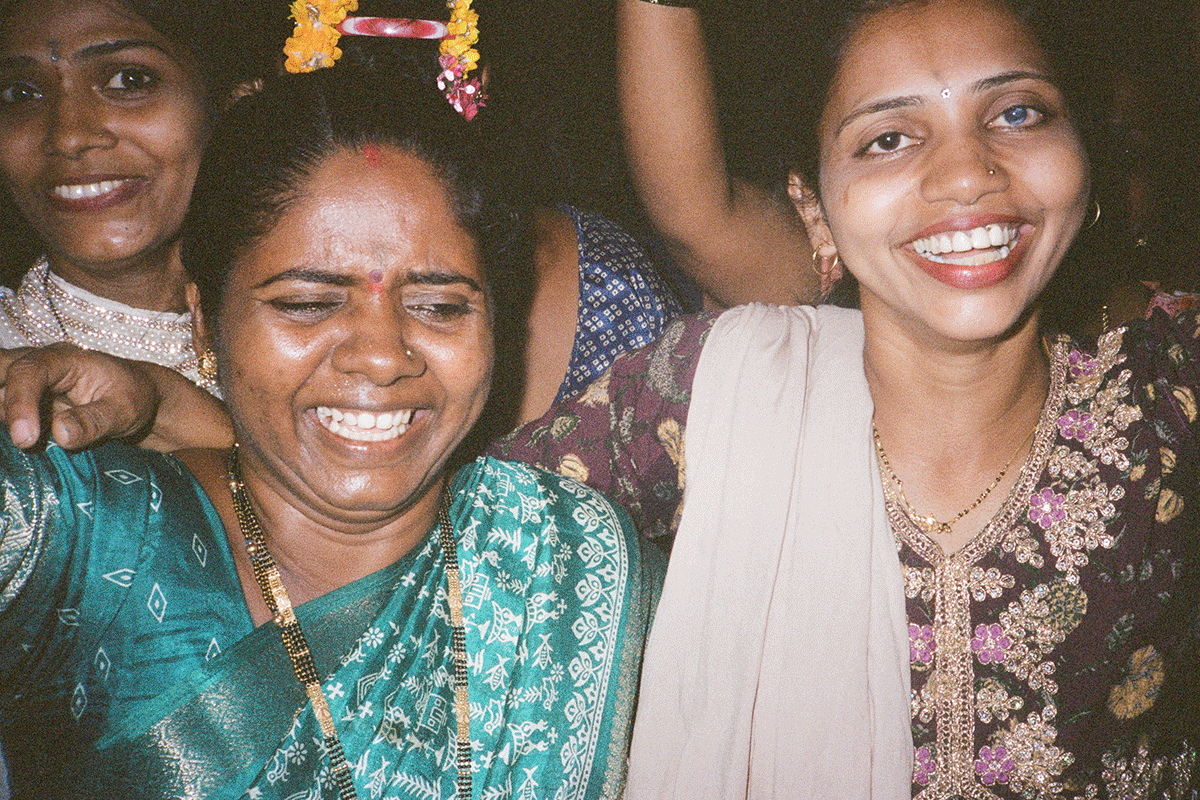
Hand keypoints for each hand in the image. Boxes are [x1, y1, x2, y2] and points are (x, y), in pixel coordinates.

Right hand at [0, 344, 159, 448]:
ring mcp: (29, 383)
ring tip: (23, 439)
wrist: (139, 399)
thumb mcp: (124, 411)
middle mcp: (40, 365)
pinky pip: (4, 407)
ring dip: (3, 412)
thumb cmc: (134, 398)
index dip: (21, 404)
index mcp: (64, 359)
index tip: (26, 439)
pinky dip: (7, 422)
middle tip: (12, 429)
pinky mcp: (26, 401)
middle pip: (0, 369)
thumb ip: (94, 421)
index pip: (29, 372)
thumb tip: (61, 434)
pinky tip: (22, 439)